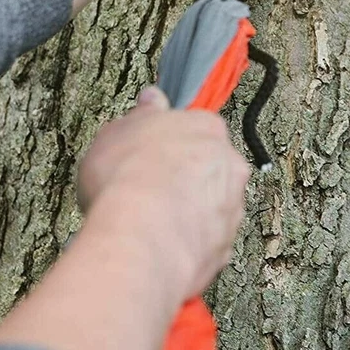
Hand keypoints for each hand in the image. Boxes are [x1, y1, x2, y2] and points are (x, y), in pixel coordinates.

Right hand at [78, 87, 250, 301]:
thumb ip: (142, 113)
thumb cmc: (127, 178)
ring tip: (151, 221)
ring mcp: (231, 209)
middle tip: (150, 186)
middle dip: (185, 175)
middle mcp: (229, 166)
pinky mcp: (225, 250)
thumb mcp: (118, 130)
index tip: (153, 149)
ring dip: (190, 210)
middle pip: (210, 165)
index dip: (171, 140)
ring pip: (211, 204)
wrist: (139, 238)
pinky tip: (160, 244)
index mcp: (207, 128)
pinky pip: (207, 240)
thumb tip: (151, 100)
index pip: (196, 125)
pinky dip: (188, 242)